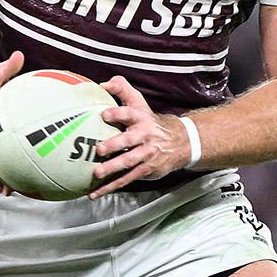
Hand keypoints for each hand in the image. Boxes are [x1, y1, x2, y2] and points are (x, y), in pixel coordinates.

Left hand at [88, 76, 188, 197]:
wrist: (181, 142)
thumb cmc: (150, 121)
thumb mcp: (139, 102)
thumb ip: (122, 89)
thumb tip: (102, 84)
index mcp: (141, 119)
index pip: (129, 114)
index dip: (117, 113)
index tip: (104, 114)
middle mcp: (144, 137)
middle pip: (129, 141)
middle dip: (114, 145)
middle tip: (99, 149)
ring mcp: (146, 156)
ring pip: (128, 162)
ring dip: (112, 168)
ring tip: (96, 173)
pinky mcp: (146, 171)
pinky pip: (126, 179)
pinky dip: (111, 186)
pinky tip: (95, 192)